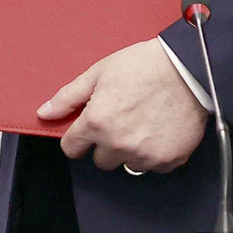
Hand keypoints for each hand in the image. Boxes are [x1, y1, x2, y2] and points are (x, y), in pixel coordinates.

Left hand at [37, 40, 208, 172]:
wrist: (188, 68)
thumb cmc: (144, 66)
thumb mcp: (98, 73)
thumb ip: (68, 97)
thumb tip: (44, 113)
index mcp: (97, 123)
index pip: (72, 148)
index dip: (78, 138)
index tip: (87, 130)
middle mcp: (119, 144)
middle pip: (100, 161)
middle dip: (106, 144)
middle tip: (122, 120)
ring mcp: (145, 155)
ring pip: (127, 164)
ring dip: (131, 150)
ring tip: (144, 122)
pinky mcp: (168, 161)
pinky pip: (153, 166)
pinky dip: (155, 153)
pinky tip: (160, 129)